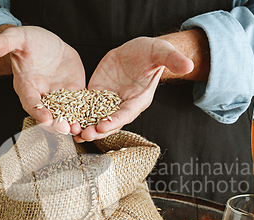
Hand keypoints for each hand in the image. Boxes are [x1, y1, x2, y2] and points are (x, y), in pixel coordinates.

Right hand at [0, 26, 84, 133]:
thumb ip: (5, 42)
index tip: (45, 119)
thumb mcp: (18, 38)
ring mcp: (59, 97)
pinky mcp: (74, 93)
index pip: (31, 102)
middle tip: (64, 129)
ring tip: (78, 130)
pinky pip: (80, 106)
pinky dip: (85, 115)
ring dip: (71, 124)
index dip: (37, 111)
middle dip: (56, 123)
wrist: (47, 44)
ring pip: (65, 114)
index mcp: (26, 87)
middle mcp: (42, 96)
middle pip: (48, 115)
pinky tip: (92, 122)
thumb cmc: (30, 42)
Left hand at [77, 37, 193, 141]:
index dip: (116, 120)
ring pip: (95, 118)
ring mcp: (109, 101)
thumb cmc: (151, 53)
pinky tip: (65, 119)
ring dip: (85, 126)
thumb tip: (188, 64)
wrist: (137, 52)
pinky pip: (85, 107)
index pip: (127, 113)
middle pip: (110, 121)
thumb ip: (172, 59)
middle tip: (85, 134)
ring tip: (72, 132)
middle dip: (97, 129)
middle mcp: (123, 105)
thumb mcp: (161, 52)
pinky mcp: (97, 95)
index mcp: (139, 100)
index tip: (104, 126)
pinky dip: (77, 114)